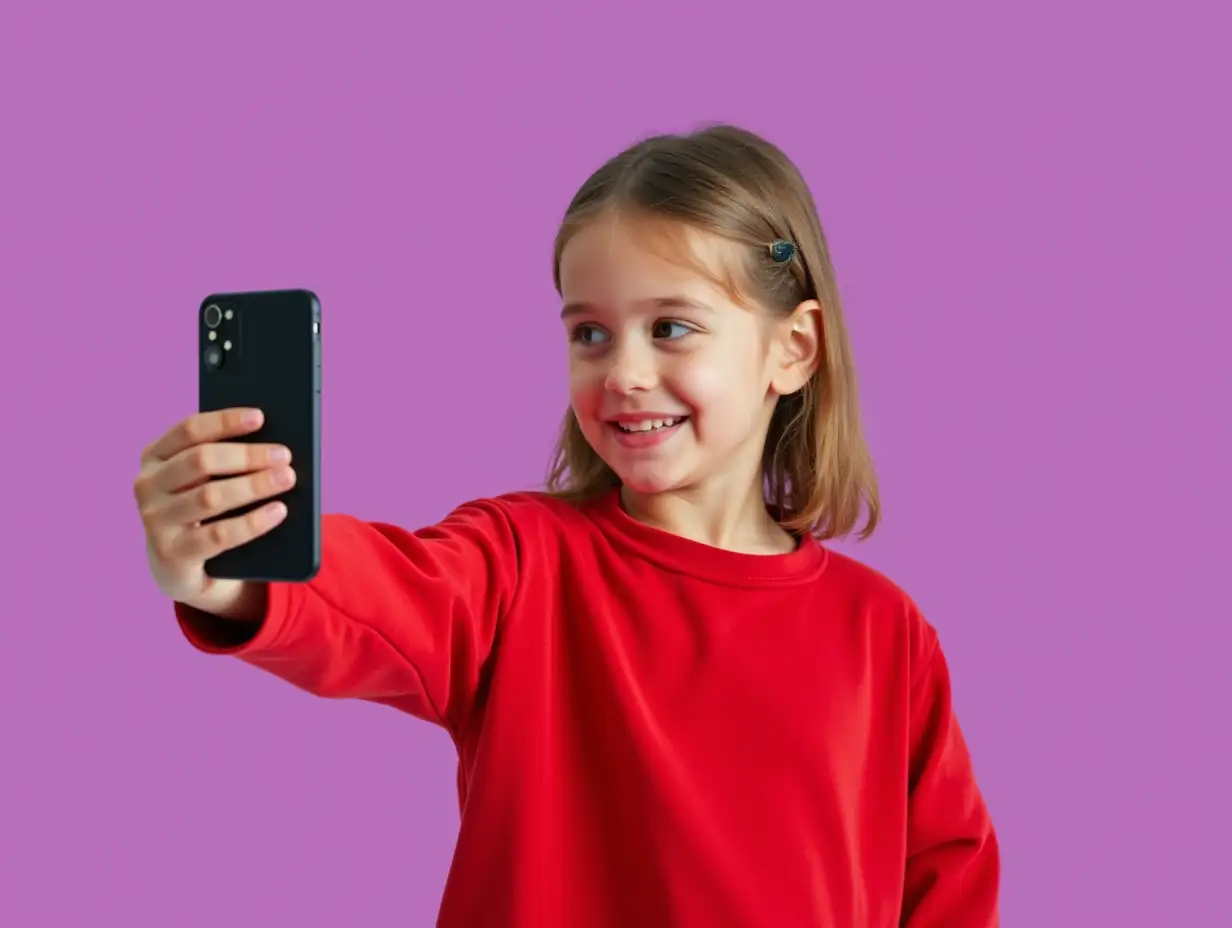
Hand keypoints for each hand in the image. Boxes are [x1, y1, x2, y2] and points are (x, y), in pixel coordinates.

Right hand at [133, 408, 294, 617]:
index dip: (225, 421)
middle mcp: (147, 485)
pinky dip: (253, 522)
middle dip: (246, 455)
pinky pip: (218, 535)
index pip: (189, 429)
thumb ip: (227, 460)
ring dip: (254, 486)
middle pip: (200, 461)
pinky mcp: (171, 553)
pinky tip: (279, 511)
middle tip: (284, 455)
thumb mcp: (207, 480)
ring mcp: (155, 520)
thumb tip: (272, 445)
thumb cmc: (204, 510)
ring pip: (210, 497)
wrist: (181, 568)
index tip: (260, 417)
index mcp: (155, 456)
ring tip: (287, 478)